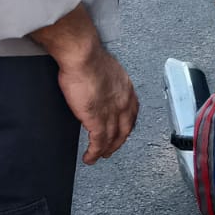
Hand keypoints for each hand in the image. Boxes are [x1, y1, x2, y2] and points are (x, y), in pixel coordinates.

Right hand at [57, 47, 139, 163]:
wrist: (83, 56)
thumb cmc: (90, 57)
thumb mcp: (106, 70)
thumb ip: (107, 83)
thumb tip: (100, 86)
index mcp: (126, 89)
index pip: (132, 113)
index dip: (127, 125)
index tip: (122, 130)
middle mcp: (123, 102)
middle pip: (125, 129)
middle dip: (118, 142)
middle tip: (111, 149)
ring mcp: (111, 112)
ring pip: (112, 139)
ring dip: (106, 150)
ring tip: (99, 156)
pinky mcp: (96, 119)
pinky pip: (98, 142)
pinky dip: (94, 153)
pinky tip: (90, 157)